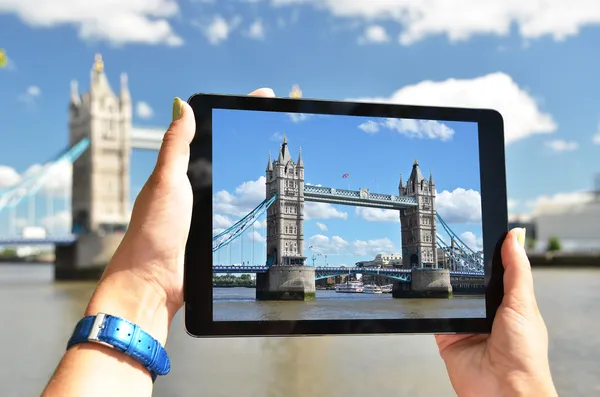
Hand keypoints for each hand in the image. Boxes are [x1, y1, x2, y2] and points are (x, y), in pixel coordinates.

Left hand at [84, 88, 275, 343]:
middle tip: (280, 122)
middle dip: (252, 138)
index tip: (263, 97)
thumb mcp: (166, 182)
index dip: (236, 112)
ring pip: (234, 184)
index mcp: (178, 172)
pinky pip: (236, 212)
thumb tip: (181, 103)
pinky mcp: (212, 237)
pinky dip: (256, 203)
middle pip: (226, 156)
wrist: (152, 283)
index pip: (211, 132)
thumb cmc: (153, 231)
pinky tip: (272, 201)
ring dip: (258, 172)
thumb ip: (175, 146)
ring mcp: (201, 214)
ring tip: (287, 157)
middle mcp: (190, 190)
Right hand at [435, 228, 557, 396]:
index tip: (476, 234)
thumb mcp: (523, 303)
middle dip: (462, 271)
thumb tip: (514, 237)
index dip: (486, 254)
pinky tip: (430, 297)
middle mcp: (486, 313)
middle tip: (451, 252)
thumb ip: (516, 270)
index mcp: (508, 303)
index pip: (495, 271)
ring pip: (450, 297)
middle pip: (469, 282)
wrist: (504, 390)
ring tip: (439, 274)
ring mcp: (466, 324)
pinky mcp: (447, 336)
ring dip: (445, 289)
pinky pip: (434, 316)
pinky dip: (430, 307)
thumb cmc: (525, 355)